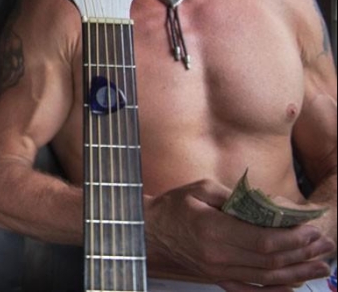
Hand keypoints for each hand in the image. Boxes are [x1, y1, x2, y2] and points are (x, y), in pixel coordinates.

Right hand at [145, 179, 333, 286]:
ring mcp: (218, 272)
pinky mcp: (217, 279)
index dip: (292, 237)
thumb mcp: (201, 187)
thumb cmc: (174, 206)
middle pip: (270, 260)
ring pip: (267, 278)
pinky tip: (294, 285)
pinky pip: (252, 291)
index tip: (311, 228)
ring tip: (320, 265)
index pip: (262, 240)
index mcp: (212, 229)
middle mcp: (217, 256)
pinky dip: (276, 291)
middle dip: (302, 252)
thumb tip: (270, 203)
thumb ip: (236, 195)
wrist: (149, 231)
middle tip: (324, 244)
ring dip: (297, 272)